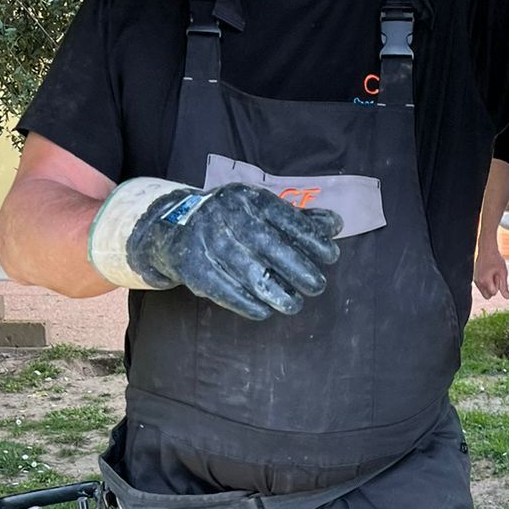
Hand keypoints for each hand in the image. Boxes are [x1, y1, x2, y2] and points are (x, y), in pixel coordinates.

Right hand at [128, 182, 341, 319]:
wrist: (173, 226)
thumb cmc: (231, 220)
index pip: (284, 217)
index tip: (331, 256)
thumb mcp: (260, 211)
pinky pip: (223, 289)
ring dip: (275, 291)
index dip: (310, 238)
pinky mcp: (193, 266)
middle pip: (267, 244)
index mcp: (247, 198)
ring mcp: (206, 240)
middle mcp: (225, 215)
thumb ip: (298, 219)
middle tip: (317, 285)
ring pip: (246, 270)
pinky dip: (246, 303)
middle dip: (297, 267)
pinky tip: (265, 311)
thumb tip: (335, 225)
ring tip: (294, 304)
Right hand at [473, 243, 508, 299]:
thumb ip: (504, 287)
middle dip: (493, 290)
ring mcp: (476, 280)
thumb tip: (507, 298)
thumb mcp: (503, 273)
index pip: (493, 293)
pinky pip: (482, 287)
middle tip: (495, 277)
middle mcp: (478, 282)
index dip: (498, 286)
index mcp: (485, 281)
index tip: (498, 276)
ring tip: (492, 274)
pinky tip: (488, 274)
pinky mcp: (475, 278)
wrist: (487, 250)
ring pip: (484, 292)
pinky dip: (486, 283)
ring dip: (489, 286)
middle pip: (487, 296)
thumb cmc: (496, 260)